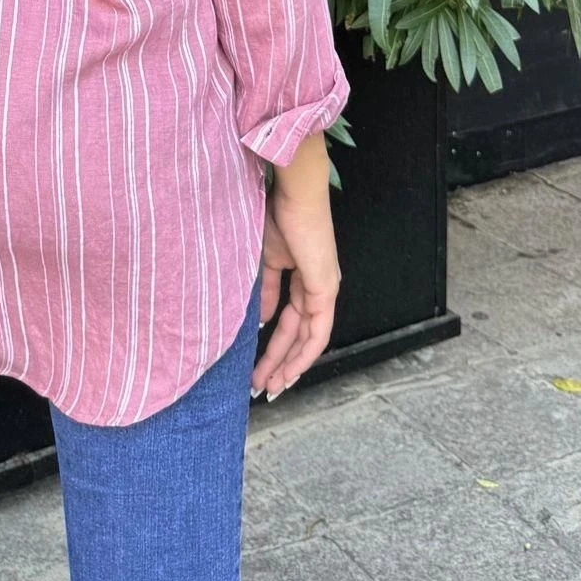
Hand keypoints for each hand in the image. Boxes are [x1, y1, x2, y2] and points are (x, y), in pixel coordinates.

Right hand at [251, 169, 340, 401]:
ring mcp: (324, 291)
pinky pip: (317, 332)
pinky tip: (288, 369)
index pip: (290, 320)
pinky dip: (303, 353)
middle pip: (298, 335)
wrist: (294, 194)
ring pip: (308, 340)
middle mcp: (318, 288)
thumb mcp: (265, 258)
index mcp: (303, 277)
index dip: (274, 345)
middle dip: (278, 362)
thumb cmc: (276, 215)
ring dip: (289, 364)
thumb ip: (265, 291)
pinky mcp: (325, 291)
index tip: (256, 364)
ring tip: (270, 386)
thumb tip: (263, 321)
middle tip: (261, 386)